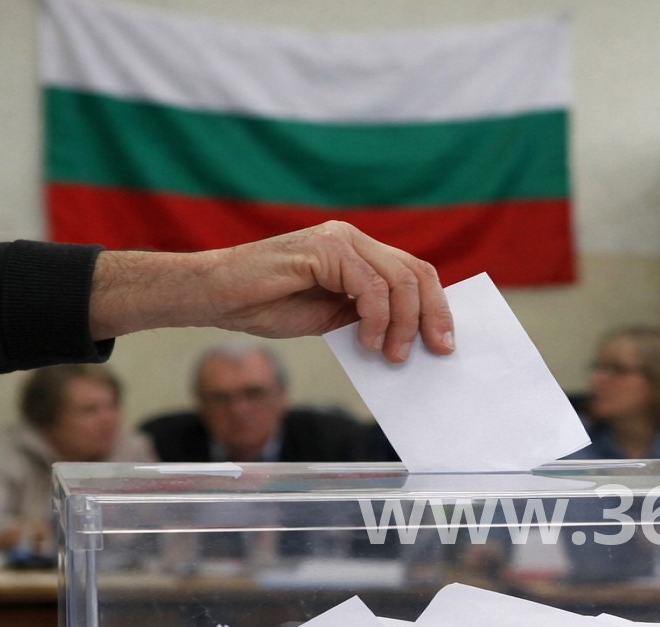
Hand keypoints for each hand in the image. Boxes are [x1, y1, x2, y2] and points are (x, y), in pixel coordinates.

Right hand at [89, 221, 454, 362]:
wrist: (214, 295)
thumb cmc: (266, 305)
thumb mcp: (332, 316)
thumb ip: (368, 316)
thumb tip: (411, 338)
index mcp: (358, 252)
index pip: (414, 273)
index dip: (437, 306)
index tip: (445, 342)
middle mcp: (352, 238)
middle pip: (417, 273)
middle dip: (434, 316)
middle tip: (437, 351)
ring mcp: (338, 240)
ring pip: (399, 281)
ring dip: (404, 324)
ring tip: (393, 355)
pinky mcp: (323, 249)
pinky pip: (370, 287)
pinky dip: (377, 319)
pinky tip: (368, 341)